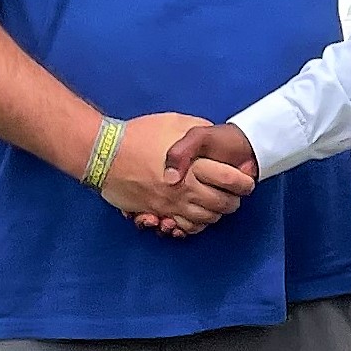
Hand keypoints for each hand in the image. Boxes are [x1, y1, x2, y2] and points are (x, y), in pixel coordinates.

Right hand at [131, 118, 258, 236]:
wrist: (104, 153)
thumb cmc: (139, 135)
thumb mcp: (175, 122)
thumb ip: (199, 129)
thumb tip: (214, 135)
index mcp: (194, 166)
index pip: (231, 180)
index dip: (245, 182)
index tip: (246, 180)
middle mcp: (185, 190)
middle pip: (223, 204)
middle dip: (234, 200)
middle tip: (235, 194)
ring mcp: (171, 205)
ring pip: (206, 219)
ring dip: (216, 213)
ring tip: (216, 203)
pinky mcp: (157, 212)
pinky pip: (184, 228)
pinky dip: (194, 225)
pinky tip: (196, 214)